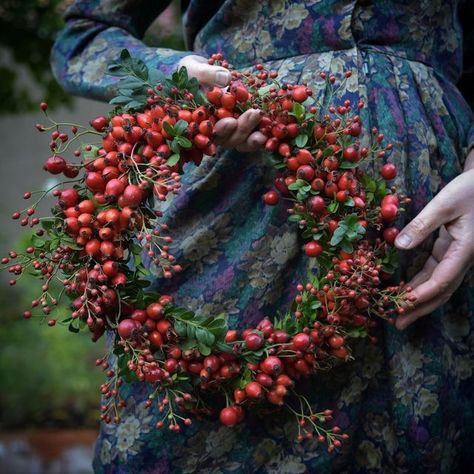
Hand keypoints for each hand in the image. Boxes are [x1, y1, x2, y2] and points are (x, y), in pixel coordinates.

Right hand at [178, 55, 265, 151]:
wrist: (202, 73)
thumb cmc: (192, 73)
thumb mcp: (194, 70)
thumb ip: (207, 75)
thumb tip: (226, 78)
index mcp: (201, 123)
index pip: (211, 134)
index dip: (222, 131)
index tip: (230, 122)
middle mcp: (218, 131)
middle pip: (231, 139)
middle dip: (243, 129)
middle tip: (255, 114)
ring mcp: (233, 129)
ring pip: (244, 140)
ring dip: (255, 135)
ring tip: (266, 124)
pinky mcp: (246, 123)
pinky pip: (256, 132)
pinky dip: (266, 131)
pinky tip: (276, 124)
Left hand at [394, 155, 473, 329]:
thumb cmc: (470, 190)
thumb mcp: (445, 204)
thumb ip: (422, 225)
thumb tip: (399, 245)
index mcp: (465, 250)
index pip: (442, 280)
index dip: (422, 295)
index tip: (401, 306)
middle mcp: (463, 258)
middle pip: (440, 290)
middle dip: (419, 308)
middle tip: (398, 323)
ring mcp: (457, 256)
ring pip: (438, 284)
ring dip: (418, 300)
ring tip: (398, 314)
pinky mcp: (451, 250)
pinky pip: (435, 273)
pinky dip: (420, 283)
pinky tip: (405, 291)